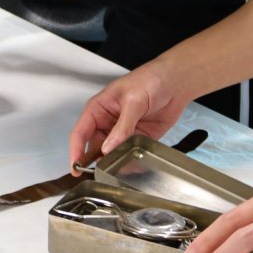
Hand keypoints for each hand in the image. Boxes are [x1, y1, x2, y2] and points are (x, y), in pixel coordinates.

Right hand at [67, 67, 187, 173]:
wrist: (176, 81)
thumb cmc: (151, 79)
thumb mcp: (134, 100)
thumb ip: (122, 126)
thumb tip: (108, 148)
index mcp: (98, 109)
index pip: (80, 133)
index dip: (76, 151)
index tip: (75, 168)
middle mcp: (107, 123)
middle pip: (95, 147)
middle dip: (96, 161)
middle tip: (102, 173)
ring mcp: (122, 132)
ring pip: (112, 154)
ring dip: (114, 162)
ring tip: (119, 171)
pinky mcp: (138, 139)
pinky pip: (130, 154)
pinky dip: (130, 162)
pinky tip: (133, 167)